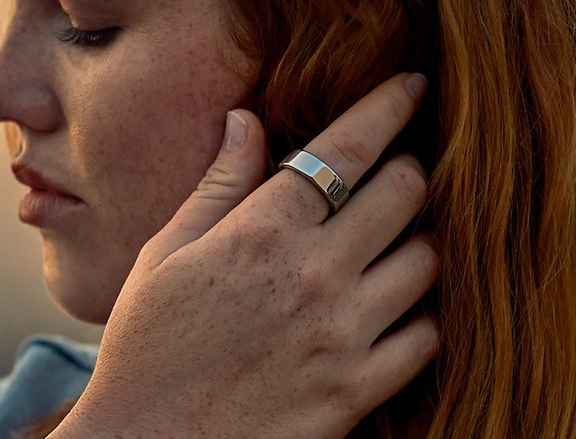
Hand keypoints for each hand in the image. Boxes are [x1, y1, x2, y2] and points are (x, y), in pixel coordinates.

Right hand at [49, 72, 438, 438]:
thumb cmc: (148, 347)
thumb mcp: (166, 254)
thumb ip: (217, 185)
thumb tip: (247, 121)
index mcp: (261, 234)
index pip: (345, 149)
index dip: (387, 108)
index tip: (410, 89)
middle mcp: (313, 276)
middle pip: (404, 193)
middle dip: (406, 171)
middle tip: (391, 176)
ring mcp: (342, 336)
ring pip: (426, 261)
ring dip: (415, 242)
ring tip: (386, 247)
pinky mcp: (357, 390)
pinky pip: (426, 337)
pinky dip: (419, 316)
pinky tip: (389, 312)